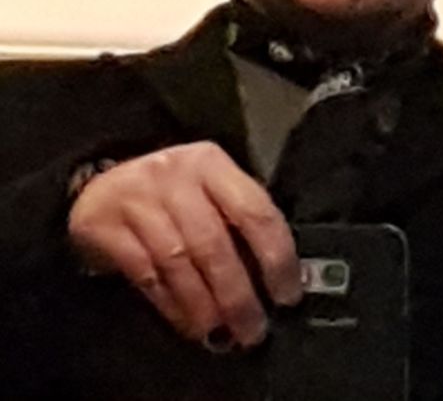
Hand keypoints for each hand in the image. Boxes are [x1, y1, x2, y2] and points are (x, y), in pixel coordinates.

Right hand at [68, 141, 301, 346]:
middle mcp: (176, 175)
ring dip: (204, 306)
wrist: (101, 183)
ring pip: (179, 262)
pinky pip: (146, 274)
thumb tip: (276, 277)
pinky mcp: (107, 226)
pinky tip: (187, 322)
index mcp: (211, 163)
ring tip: (220, 333)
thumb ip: (238, 219)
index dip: (276, 257)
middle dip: (237, 294)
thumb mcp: (208, 188)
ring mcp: (139, 199)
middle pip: (213, 242)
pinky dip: (171, 304)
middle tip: (253, 330)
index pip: (254, 210)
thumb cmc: (172, 192)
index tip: (286, 294)